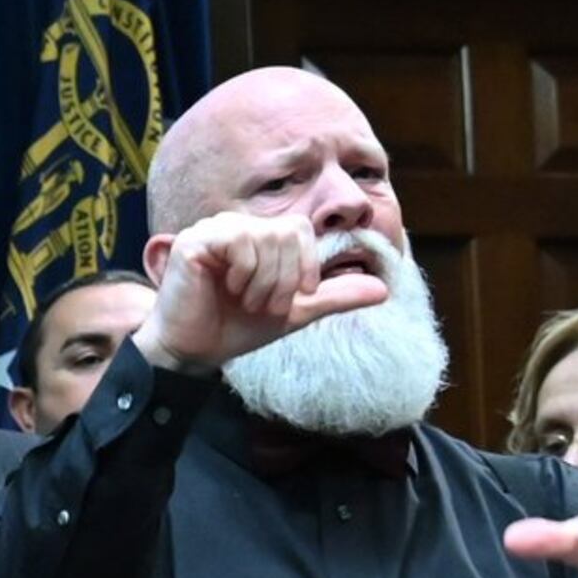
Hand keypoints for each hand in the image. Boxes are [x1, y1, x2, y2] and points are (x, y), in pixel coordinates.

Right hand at [135, 211, 391, 372]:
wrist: (194, 351)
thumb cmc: (236, 328)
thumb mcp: (295, 312)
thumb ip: (334, 297)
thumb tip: (384, 290)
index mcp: (259, 237)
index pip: (299, 228)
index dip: (306, 262)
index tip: (299, 295)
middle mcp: (236, 226)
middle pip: (287, 231)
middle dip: (286, 277)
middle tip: (267, 305)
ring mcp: (213, 230)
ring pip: (265, 236)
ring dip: (265, 280)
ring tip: (248, 301)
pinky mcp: (193, 241)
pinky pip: (238, 241)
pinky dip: (244, 271)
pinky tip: (228, 288)